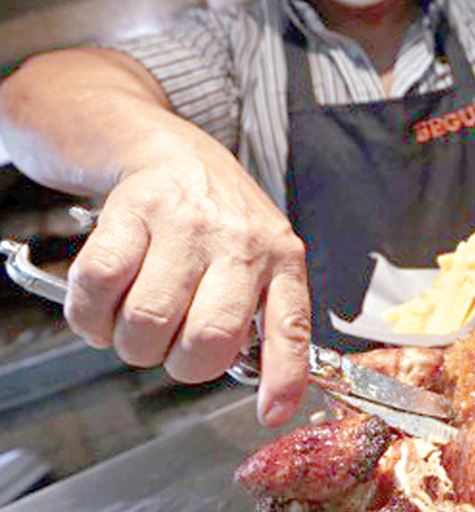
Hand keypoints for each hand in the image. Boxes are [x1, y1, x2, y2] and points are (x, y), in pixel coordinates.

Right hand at [63, 153, 309, 426]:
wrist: (180, 156)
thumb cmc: (224, 221)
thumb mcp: (265, 259)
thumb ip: (267, 317)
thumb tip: (268, 390)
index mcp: (281, 259)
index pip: (290, 325)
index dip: (282, 376)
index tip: (271, 412)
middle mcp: (239, 241)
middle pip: (207, 337)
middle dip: (181, 364)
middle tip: (174, 347)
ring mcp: (185, 224)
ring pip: (149, 320)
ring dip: (132, 343)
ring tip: (140, 323)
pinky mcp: (132, 211)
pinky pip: (99, 285)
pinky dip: (91, 315)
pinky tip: (106, 307)